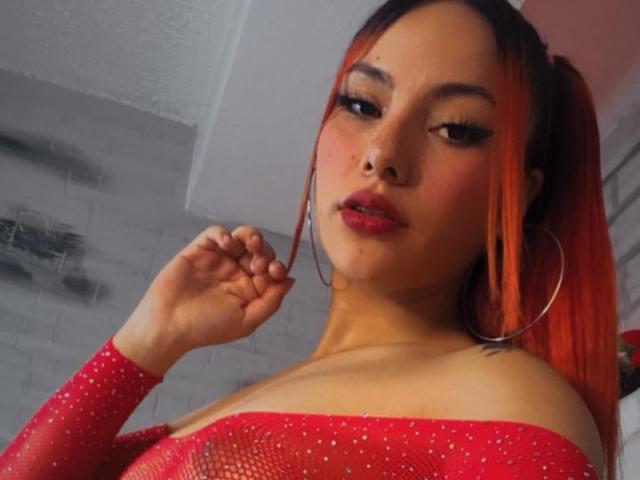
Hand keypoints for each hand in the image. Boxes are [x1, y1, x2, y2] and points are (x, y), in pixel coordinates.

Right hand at [115, 225, 294, 368]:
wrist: (168, 326)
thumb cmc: (205, 329)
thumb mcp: (246, 321)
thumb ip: (270, 301)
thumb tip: (290, 280)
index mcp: (249, 288)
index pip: (272, 269)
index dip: (277, 266)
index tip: (275, 271)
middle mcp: (236, 272)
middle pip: (260, 250)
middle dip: (265, 252)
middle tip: (258, 265)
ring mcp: (218, 259)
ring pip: (242, 237)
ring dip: (251, 236)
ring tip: (250, 244)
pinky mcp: (199, 250)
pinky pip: (216, 233)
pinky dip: (224, 233)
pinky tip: (227, 243)